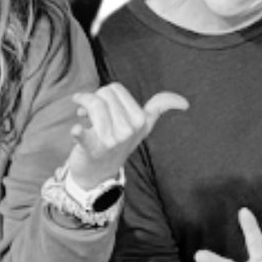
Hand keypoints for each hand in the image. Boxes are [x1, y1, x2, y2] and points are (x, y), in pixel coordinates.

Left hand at [65, 84, 188, 183]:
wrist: (98, 172)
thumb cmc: (117, 142)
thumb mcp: (142, 126)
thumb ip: (159, 108)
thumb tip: (185, 103)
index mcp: (141, 121)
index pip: (116, 89)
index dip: (106, 92)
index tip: (104, 100)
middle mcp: (129, 130)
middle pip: (103, 94)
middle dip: (94, 98)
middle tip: (92, 112)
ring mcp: (112, 140)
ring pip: (93, 104)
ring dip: (82, 105)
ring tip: (82, 114)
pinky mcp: (93, 149)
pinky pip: (84, 135)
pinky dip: (79, 132)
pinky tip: (77, 130)